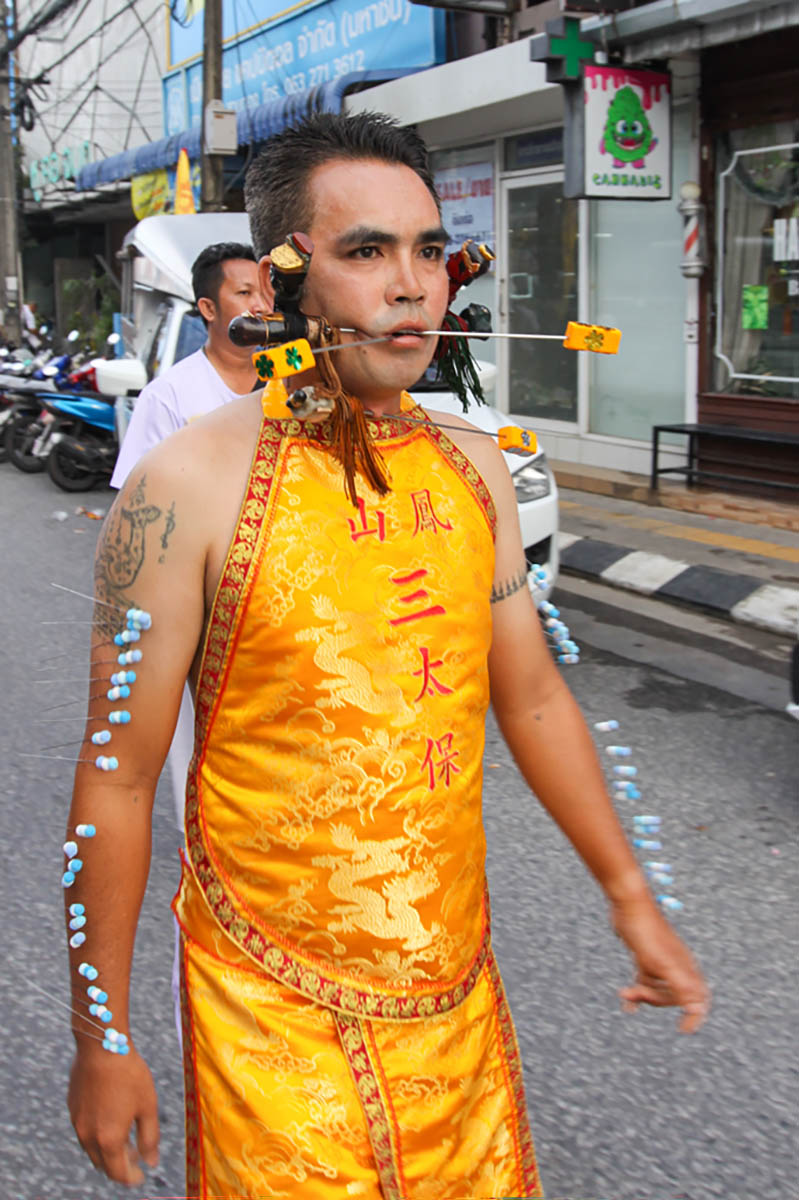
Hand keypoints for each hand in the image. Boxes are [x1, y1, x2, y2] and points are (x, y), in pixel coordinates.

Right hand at [68, 1044, 159, 1183]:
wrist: (101, 1045)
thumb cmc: (128, 1074)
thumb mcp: (147, 1105)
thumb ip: (149, 1138)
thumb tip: (151, 1162)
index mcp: (108, 1139)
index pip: (118, 1172)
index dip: (131, 1178)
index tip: (141, 1176)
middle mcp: (89, 1136)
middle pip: (103, 1164)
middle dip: (119, 1165)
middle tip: (136, 1157)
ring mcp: (77, 1123)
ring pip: (92, 1149)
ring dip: (107, 1150)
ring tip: (125, 1138)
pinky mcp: (73, 1108)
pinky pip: (84, 1131)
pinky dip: (97, 1135)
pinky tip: (111, 1118)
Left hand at [612, 895, 710, 1033]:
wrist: (628, 905)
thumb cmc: (647, 934)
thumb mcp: (663, 965)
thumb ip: (681, 987)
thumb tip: (698, 1010)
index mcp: (685, 969)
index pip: (699, 999)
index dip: (695, 1015)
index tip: (683, 1029)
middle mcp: (676, 966)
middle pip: (673, 998)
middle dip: (655, 1000)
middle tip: (637, 993)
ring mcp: (661, 961)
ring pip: (657, 990)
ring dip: (642, 996)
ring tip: (625, 994)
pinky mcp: (645, 957)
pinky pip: (644, 982)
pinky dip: (636, 992)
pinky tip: (626, 999)